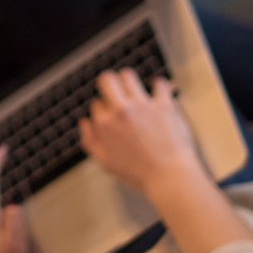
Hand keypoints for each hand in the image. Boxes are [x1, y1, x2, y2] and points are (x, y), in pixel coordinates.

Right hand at [77, 69, 202, 198]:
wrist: (169, 177)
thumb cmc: (138, 173)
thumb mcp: (106, 163)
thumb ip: (90, 141)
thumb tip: (84, 123)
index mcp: (104, 124)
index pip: (96, 104)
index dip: (102, 109)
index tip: (111, 114)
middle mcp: (120, 110)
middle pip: (107, 80)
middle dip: (109, 82)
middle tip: (116, 88)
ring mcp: (142, 105)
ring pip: (128, 75)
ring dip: (129, 79)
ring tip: (134, 87)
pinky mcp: (162, 104)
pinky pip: (159, 84)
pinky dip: (158, 84)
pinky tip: (157, 88)